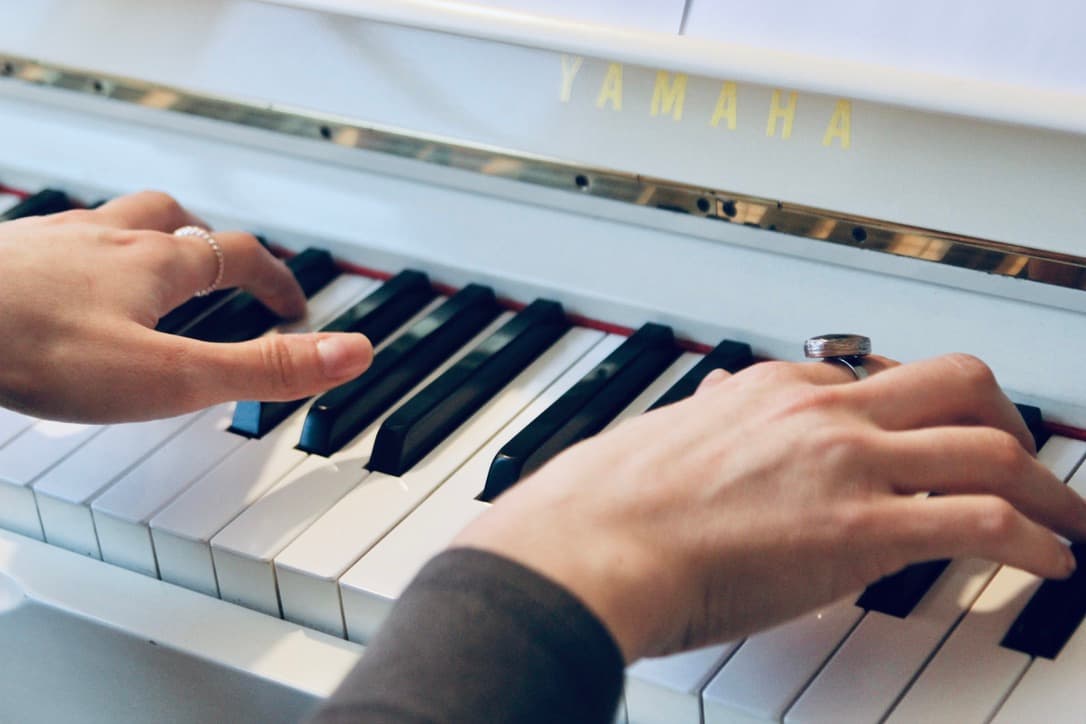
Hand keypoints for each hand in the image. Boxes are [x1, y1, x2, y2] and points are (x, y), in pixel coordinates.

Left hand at [0, 191, 372, 421]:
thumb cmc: (35, 348)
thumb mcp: (171, 377)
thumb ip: (263, 367)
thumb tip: (351, 352)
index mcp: (157, 265)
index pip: (238, 256)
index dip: (276, 277)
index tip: (294, 301)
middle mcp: (108, 239)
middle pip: (177, 221)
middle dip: (211, 243)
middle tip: (225, 267)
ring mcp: (53, 241)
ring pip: (116, 220)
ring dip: (148, 236)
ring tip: (154, 264)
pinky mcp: (7, 256)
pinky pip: (58, 238)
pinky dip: (82, 252)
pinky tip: (65, 282)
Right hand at [455, 354, 1085, 662]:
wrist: (590, 545)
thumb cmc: (607, 505)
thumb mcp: (662, 439)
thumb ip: (705, 423)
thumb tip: (712, 416)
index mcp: (772, 388)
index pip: (873, 379)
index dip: (914, 412)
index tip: (927, 438)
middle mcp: (820, 411)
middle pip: (956, 381)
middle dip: (1006, 416)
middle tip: (1018, 450)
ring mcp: (847, 463)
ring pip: (989, 444)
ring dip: (1043, 483)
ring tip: (1061, 516)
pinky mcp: (863, 528)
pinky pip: (984, 522)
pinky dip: (1035, 542)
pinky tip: (1047, 562)